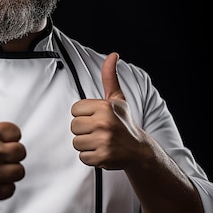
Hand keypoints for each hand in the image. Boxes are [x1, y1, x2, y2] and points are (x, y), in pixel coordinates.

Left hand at [71, 52, 143, 169]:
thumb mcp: (118, 99)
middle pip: (73, 126)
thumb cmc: (124, 122)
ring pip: (76, 142)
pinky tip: (102, 151)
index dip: (84, 115)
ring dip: (86, 144)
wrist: (139, 149)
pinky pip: (82, 157)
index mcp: (104, 106)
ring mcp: (103, 141)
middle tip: (99, 131)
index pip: (74, 109)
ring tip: (100, 141)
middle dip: (84, 130)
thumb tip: (113, 55)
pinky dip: (90, 157)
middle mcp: (104, 123)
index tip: (96, 118)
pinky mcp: (102, 157)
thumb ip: (110, 77)